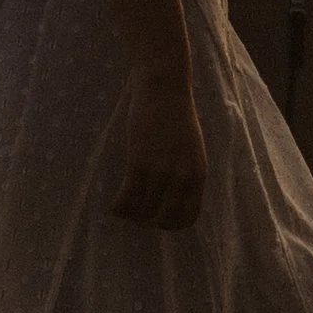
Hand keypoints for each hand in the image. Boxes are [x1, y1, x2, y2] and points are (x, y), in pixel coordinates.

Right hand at [111, 74, 206, 228]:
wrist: (165, 88)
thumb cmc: (176, 114)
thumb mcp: (191, 149)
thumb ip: (186, 173)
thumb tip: (171, 196)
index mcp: (198, 175)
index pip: (187, 217)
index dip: (170, 224)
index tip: (156, 218)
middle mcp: (183, 178)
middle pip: (163, 219)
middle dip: (148, 222)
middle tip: (136, 213)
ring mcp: (162, 172)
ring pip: (143, 211)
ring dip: (131, 214)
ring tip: (124, 208)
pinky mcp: (140, 163)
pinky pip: (127, 198)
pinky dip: (119, 207)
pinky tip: (115, 205)